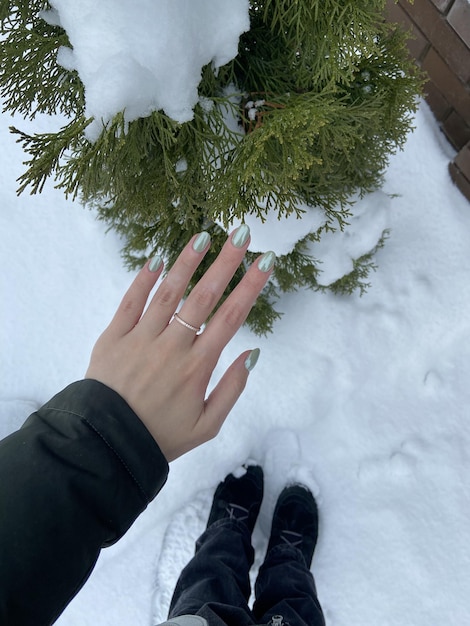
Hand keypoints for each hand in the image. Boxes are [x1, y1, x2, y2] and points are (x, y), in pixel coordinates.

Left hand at [85, 227, 274, 460]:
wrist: (107, 444)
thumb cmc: (161, 435)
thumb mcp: (207, 425)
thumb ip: (232, 389)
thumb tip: (252, 352)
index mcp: (197, 366)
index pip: (231, 317)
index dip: (250, 287)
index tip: (265, 261)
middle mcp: (172, 346)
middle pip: (204, 297)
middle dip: (225, 263)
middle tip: (241, 233)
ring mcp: (140, 338)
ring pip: (167, 293)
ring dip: (186, 262)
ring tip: (203, 237)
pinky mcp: (113, 337)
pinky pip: (130, 302)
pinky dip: (143, 279)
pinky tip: (157, 259)